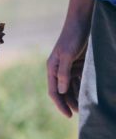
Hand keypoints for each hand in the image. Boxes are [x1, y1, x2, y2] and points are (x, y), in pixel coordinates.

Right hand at [46, 0, 93, 117]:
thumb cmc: (71, 38)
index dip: (60, 105)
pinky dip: (82, 88)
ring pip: (71, 88)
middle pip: (63, 92)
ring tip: (85, 107)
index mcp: (52, 70)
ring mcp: (68, 69)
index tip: (68, 115)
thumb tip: (62, 92)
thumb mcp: (66, 55)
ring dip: (77, 97)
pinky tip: (88, 95)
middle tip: (80, 114)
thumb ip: (63, 74)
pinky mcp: (77, 66)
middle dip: (69, 103)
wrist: (81, 23)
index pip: (54, 92)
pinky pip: (78, 81)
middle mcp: (58, 71)